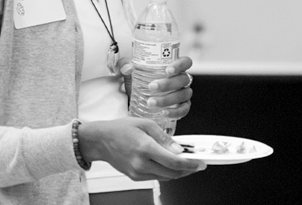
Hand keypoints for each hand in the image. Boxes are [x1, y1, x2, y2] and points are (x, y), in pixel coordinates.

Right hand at [79, 117, 204, 180]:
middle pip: (172, 173)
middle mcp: (141, 164)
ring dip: (179, 172)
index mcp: (145, 148)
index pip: (174, 162)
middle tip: (198, 163)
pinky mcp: (135, 177)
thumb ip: (165, 138)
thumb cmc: (121, 129)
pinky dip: (167, 172)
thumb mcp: (146, 124)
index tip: (201, 163)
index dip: (191, 164)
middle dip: (189, 170)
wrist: (100, 141)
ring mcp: (137, 173)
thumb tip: (180, 149)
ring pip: (166, 177)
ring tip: (187, 162)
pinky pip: (157, 177)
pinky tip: (171, 164)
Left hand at [117, 57, 192, 120]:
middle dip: (168, 84)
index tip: (167, 70)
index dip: (180, 65)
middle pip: (183, 79)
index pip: (185, 62)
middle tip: (152, 87)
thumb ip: (125, 65)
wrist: (136, 100)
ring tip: (151, 102)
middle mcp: (182, 80)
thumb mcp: (130, 71)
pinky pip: (184, 110)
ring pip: (183, 95)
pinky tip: (163, 113)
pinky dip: (175, 112)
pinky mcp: (182, 107)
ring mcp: (184, 94)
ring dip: (168, 99)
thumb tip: (128, 67)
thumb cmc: (139, 81)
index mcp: (175, 68)